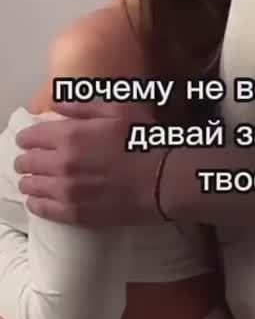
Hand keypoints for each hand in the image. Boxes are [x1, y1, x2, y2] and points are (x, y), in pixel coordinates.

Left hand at [14, 101, 164, 226]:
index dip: (29, 137)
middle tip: (33, 160)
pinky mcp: (74, 214)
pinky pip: (41, 209)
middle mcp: (61, 164)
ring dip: (30, 181)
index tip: (32, 139)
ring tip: (36, 180)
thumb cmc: (145, 141)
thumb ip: (83, 106)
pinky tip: (40, 199)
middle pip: (26, 162)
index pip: (30, 137)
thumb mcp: (119, 110)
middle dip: (27, 159)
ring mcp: (66, 191)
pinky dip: (36, 203)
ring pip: (30, 186)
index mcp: (70, 135)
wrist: (164, 181)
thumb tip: (56, 104)